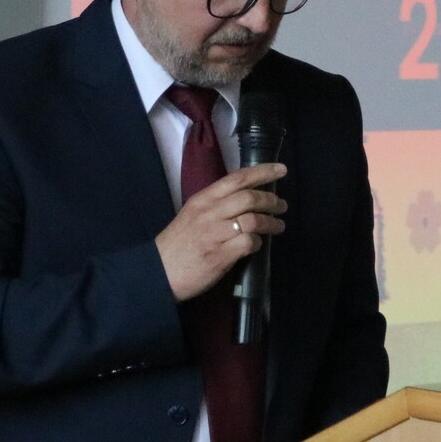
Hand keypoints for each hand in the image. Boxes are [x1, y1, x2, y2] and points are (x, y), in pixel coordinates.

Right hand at [156, 163, 286, 301]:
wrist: (159, 272)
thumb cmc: (177, 244)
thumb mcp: (191, 215)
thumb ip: (215, 206)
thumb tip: (245, 202)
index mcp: (203, 200)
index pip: (237, 178)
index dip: (262, 172)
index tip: (280, 170)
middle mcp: (209, 213)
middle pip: (249, 198)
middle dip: (271, 200)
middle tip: (282, 206)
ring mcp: (215, 234)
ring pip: (253, 220)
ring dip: (271, 222)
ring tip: (278, 226)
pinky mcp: (220, 256)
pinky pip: (248, 243)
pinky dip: (258, 242)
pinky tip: (258, 245)